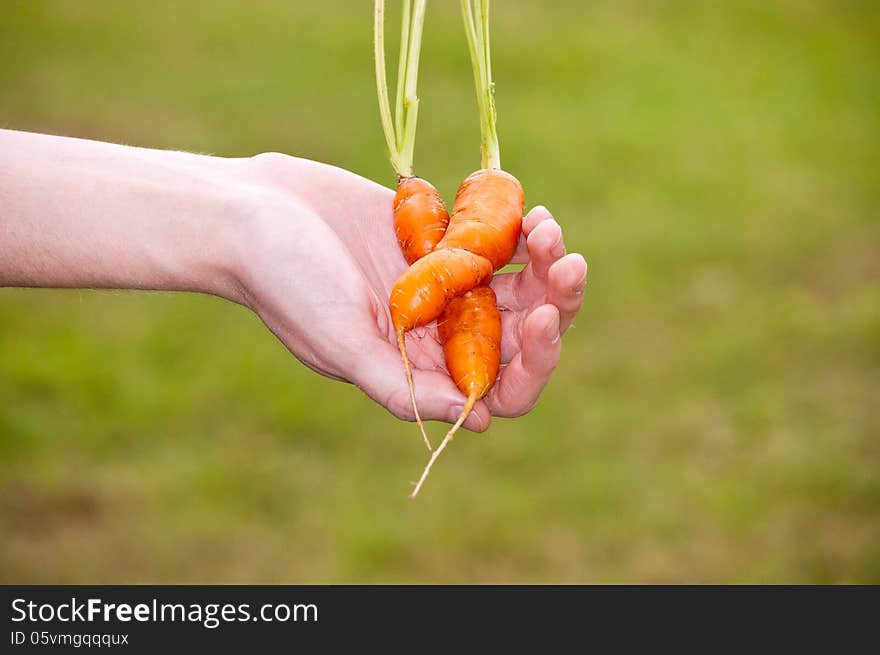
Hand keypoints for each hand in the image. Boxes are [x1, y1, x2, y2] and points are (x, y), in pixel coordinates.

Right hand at [237, 153, 586, 431]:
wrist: (249, 211)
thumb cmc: (283, 281)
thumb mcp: (340, 341)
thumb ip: (403, 388)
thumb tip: (482, 422)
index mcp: (419, 370)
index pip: (501, 388)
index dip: (537, 362)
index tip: (545, 316)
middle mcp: (438, 332)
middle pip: (523, 334)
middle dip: (557, 302)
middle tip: (567, 262)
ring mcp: (443, 284)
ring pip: (521, 285)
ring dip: (546, 261)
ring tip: (545, 227)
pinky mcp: (438, 238)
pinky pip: (498, 241)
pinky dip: (519, 229)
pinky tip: (527, 210)